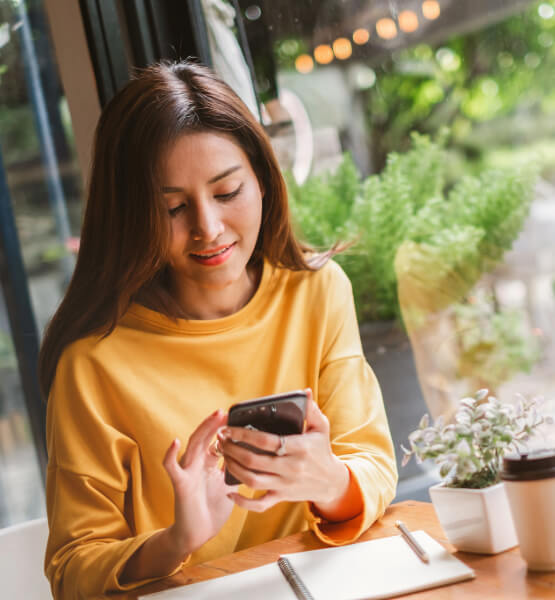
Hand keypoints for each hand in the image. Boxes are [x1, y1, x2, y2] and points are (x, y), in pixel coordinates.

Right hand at [163, 409, 236, 557]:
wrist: (198, 533)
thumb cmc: (213, 508)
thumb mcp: (229, 484)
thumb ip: (236, 468)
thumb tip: (254, 455)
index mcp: (208, 463)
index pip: (215, 440)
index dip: (224, 428)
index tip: (236, 417)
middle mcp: (196, 463)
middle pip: (205, 437)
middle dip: (214, 424)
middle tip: (225, 411)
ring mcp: (187, 471)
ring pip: (193, 445)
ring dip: (203, 430)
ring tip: (213, 418)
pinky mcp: (180, 484)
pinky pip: (171, 468)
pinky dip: (170, 455)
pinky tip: (174, 442)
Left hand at [220, 390, 349, 514]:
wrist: (331, 482)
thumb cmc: (322, 450)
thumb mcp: (321, 427)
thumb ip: (311, 409)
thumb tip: (305, 392)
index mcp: (299, 448)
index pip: (267, 441)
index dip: (244, 435)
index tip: (229, 428)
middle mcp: (291, 468)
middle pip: (254, 461)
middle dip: (232, 449)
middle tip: (220, 439)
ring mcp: (285, 485)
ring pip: (253, 481)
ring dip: (233, 468)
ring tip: (223, 455)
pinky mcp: (281, 498)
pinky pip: (259, 504)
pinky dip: (243, 502)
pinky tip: (230, 491)